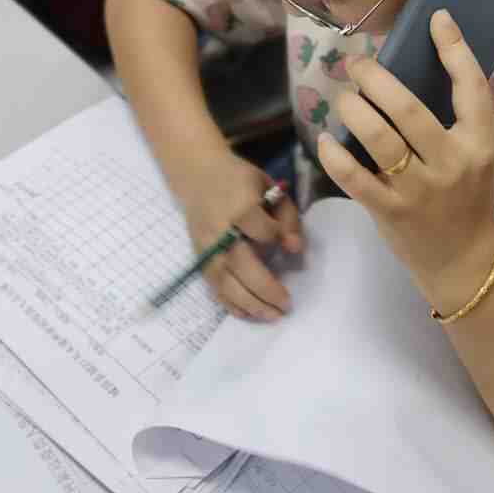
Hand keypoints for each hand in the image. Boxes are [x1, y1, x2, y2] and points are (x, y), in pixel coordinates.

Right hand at [180, 155, 301, 320]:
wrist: (198, 176)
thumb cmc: (240, 181)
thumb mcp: (269, 187)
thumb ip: (287, 216)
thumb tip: (294, 249)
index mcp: (239, 207)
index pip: (262, 231)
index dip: (278, 239)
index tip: (288, 244)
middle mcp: (219, 231)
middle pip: (242, 266)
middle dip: (267, 289)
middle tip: (287, 304)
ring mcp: (206, 248)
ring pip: (226, 283)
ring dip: (250, 304)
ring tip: (272, 315)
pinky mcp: (199, 259)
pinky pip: (214, 288)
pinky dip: (231, 304)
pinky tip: (249, 314)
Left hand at [317, 10, 493, 311]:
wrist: (463, 263)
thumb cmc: (464, 198)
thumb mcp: (474, 155)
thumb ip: (452, 119)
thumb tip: (406, 66)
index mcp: (478, 145)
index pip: (472, 88)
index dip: (455, 50)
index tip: (436, 19)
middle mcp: (451, 164)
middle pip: (409, 110)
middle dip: (375, 79)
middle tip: (357, 64)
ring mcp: (419, 191)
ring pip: (379, 139)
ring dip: (353, 109)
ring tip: (342, 96)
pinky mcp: (389, 212)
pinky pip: (354, 178)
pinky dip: (334, 155)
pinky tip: (325, 139)